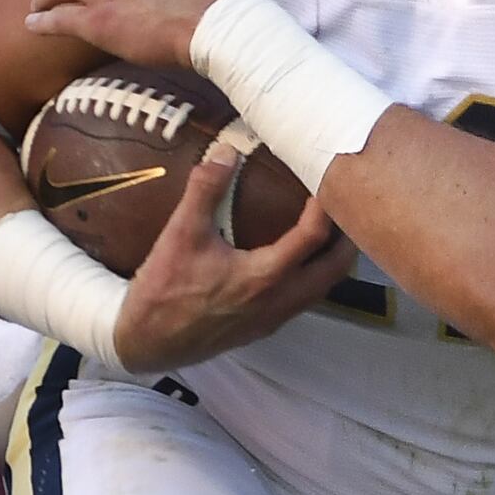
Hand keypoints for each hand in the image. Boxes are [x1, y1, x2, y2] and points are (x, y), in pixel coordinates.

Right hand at [109, 152, 353, 373]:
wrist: (147, 342)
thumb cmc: (164, 291)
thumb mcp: (180, 234)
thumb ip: (205, 189)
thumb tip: (226, 151)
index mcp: (264, 276)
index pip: (313, 237)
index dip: (326, 207)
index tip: (325, 182)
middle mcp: (278, 301)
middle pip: (335, 270)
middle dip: (347, 238)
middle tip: (347, 208)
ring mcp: (274, 318)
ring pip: (323, 289)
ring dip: (333, 261)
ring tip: (331, 231)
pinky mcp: (263, 327)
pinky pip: (304, 301)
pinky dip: (314, 277)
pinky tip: (298, 261)